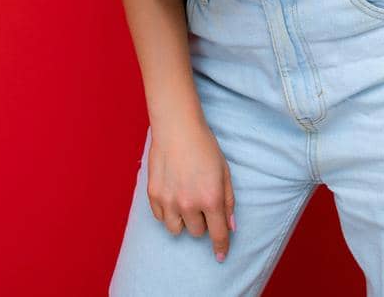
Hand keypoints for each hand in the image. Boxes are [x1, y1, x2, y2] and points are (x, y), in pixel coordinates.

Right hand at [146, 117, 237, 262]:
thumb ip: (228, 200)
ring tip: (185, 202)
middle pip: (197, 232)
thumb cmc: (204, 147)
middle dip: (202, 222)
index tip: (221, 256)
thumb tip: (230, 225)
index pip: (217, 234)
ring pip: (177, 229)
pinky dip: (168, 213)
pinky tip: (172, 196)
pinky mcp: (153, 195)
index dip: (221, 247)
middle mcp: (189, 204)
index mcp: (211, 198)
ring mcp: (169, 201)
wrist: (177, 128)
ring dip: (184, 221)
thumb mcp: (224, 172)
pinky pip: (161, 217)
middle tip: (201, 202)